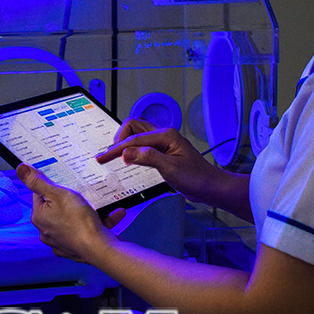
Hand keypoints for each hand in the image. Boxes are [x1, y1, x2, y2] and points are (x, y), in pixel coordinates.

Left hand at [15, 164, 123, 262]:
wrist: (98, 249)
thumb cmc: (78, 221)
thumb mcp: (58, 193)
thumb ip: (39, 182)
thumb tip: (21, 170)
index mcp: (39, 217)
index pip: (40, 195)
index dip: (51, 185)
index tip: (63, 181)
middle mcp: (47, 231)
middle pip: (56, 208)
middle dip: (70, 199)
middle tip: (82, 191)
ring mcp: (62, 242)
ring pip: (74, 220)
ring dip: (88, 210)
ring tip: (101, 202)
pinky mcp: (77, 248)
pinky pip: (88, 230)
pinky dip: (100, 221)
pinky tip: (114, 213)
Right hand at [96, 118, 223, 204]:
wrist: (210, 187)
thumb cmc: (197, 178)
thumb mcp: (171, 169)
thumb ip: (148, 157)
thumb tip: (127, 151)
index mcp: (165, 135)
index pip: (134, 139)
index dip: (116, 149)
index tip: (103, 158)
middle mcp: (163, 135)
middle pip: (133, 126)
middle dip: (119, 139)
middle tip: (110, 155)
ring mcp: (163, 143)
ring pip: (137, 134)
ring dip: (125, 142)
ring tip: (115, 155)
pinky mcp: (163, 152)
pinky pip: (143, 145)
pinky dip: (132, 150)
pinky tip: (129, 159)